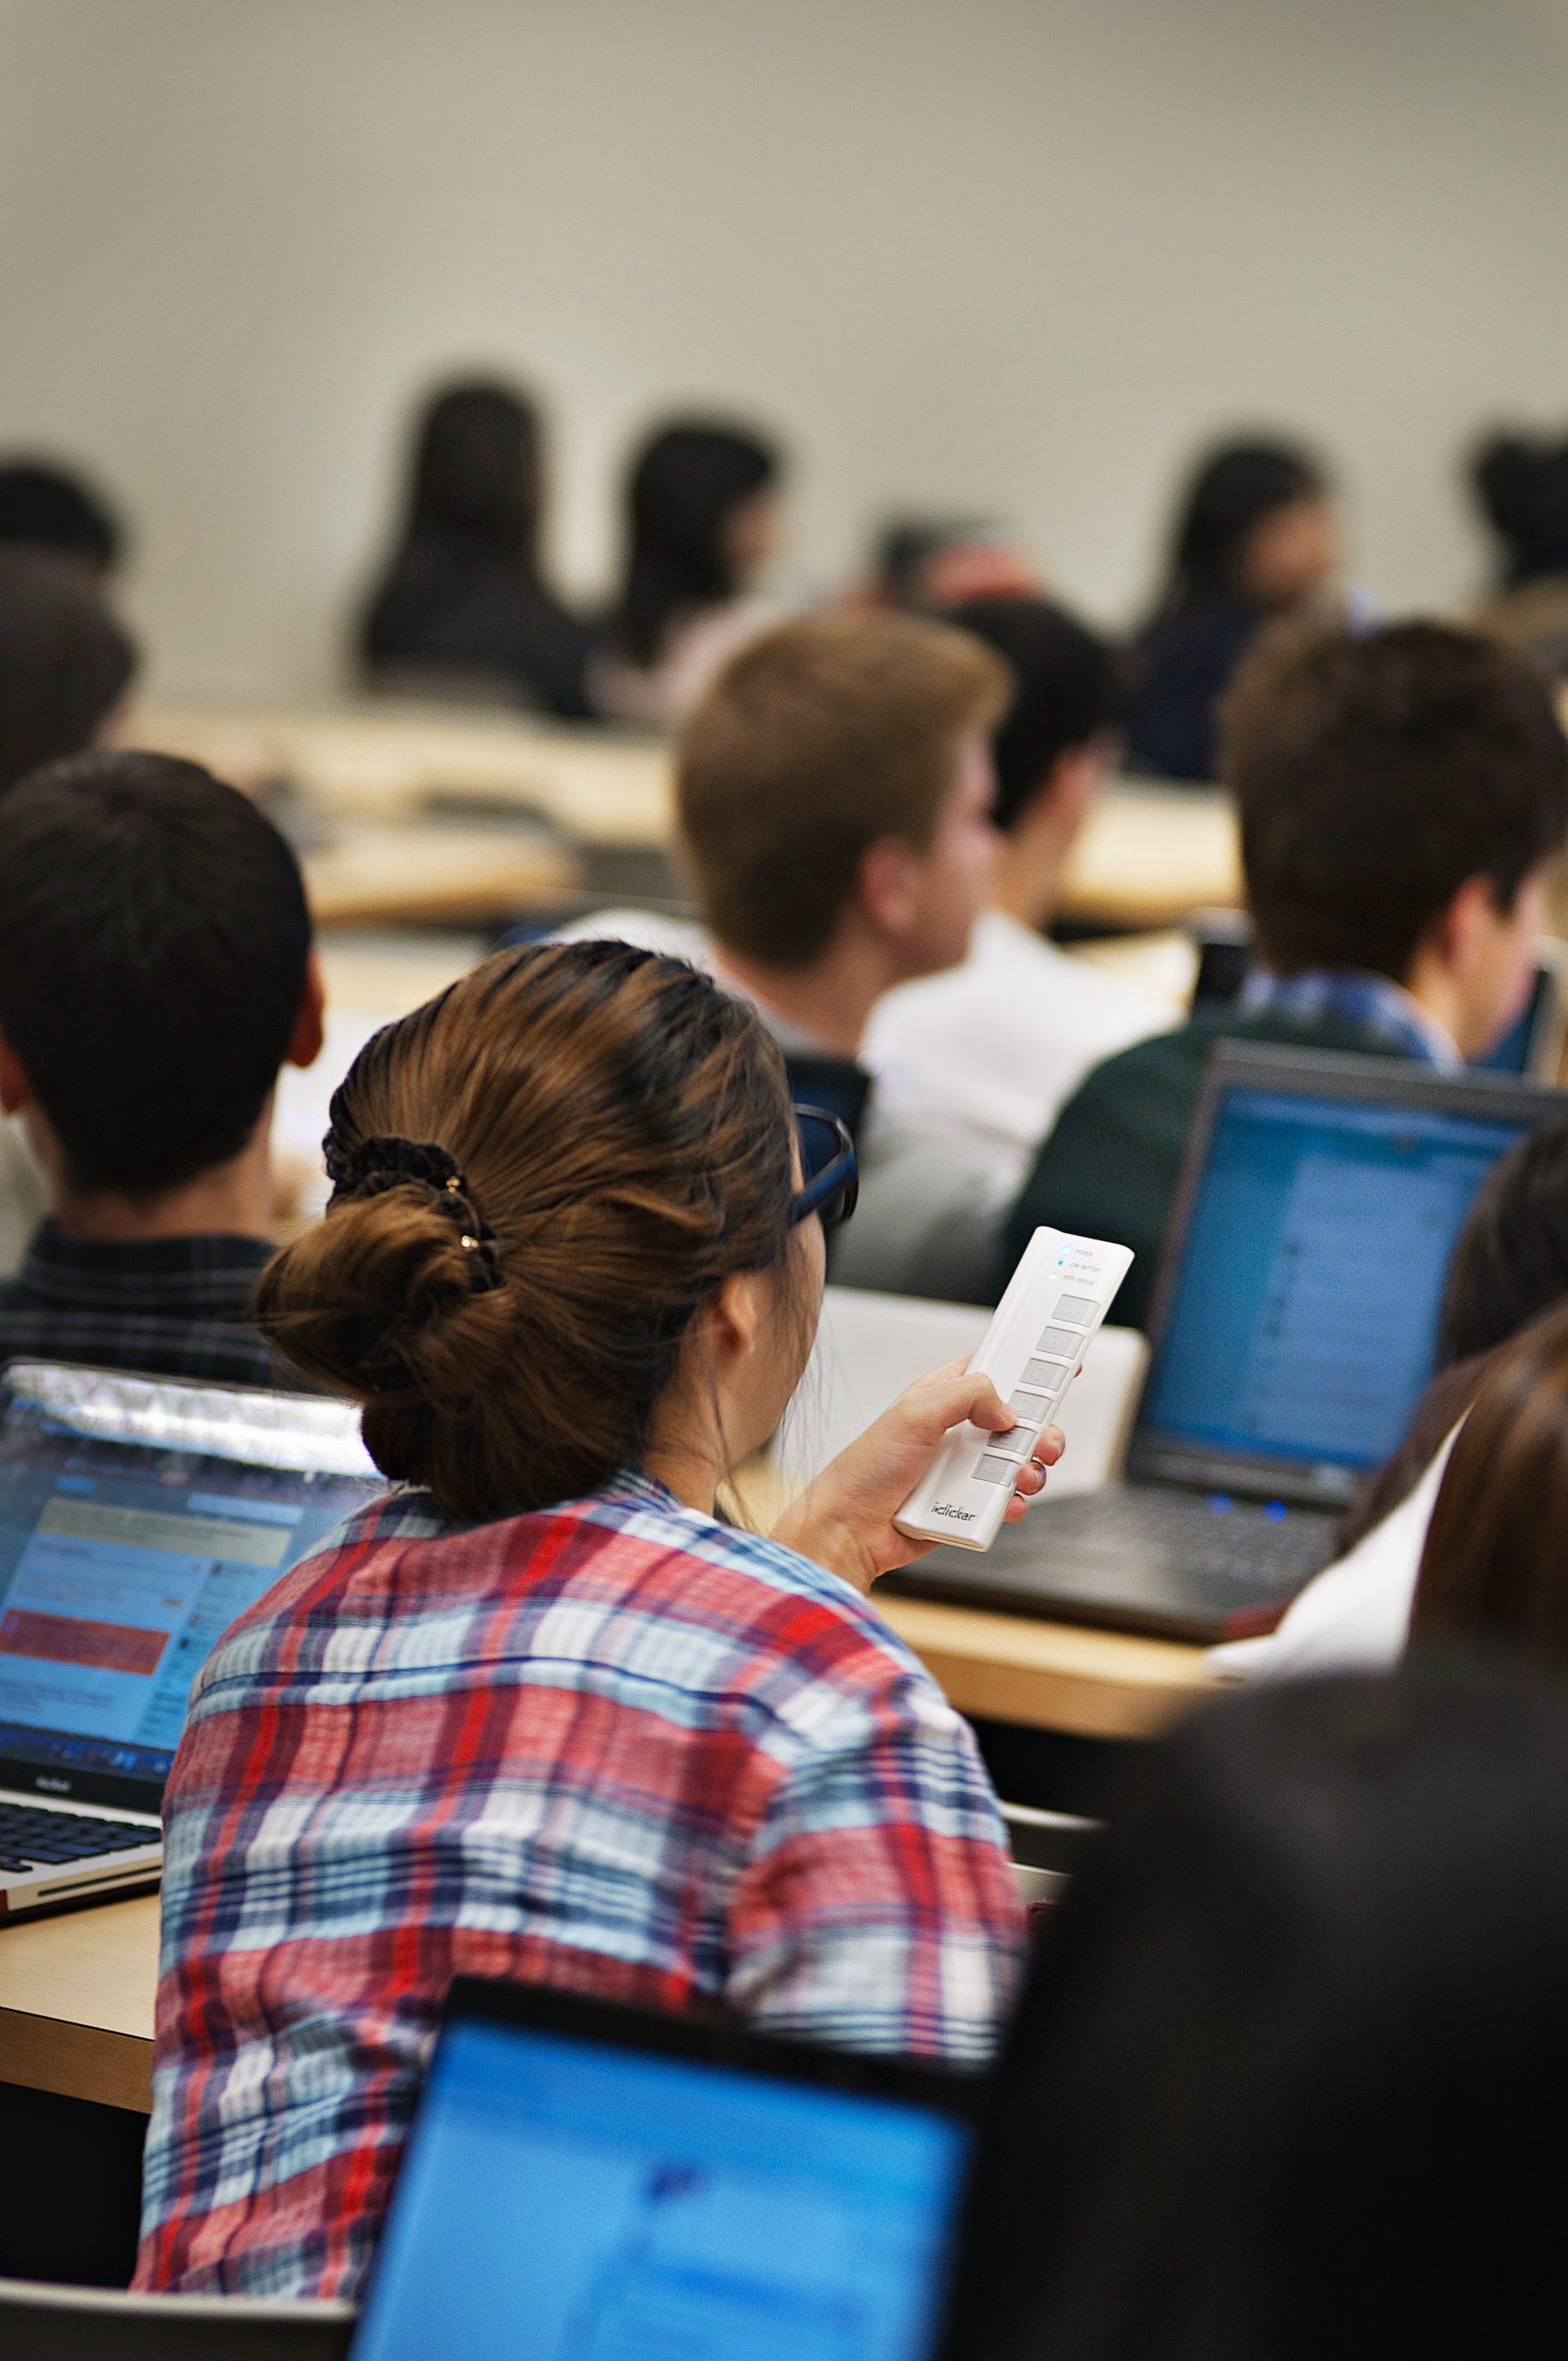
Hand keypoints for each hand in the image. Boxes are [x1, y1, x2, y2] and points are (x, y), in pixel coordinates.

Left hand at [770, 1355, 1063, 1595]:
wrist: (849, 1530)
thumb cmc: (865, 1470)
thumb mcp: (915, 1414)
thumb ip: (966, 1396)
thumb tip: (1007, 1410)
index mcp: (944, 1397)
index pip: (994, 1369)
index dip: (1027, 1366)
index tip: (1060, 1365)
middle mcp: (958, 1431)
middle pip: (1019, 1420)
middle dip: (1040, 1428)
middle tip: (1042, 1439)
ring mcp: (964, 1470)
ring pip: (1019, 1462)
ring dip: (1031, 1468)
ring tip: (1023, 1476)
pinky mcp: (967, 1506)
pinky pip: (1006, 1500)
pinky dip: (1014, 1502)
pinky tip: (1006, 1504)